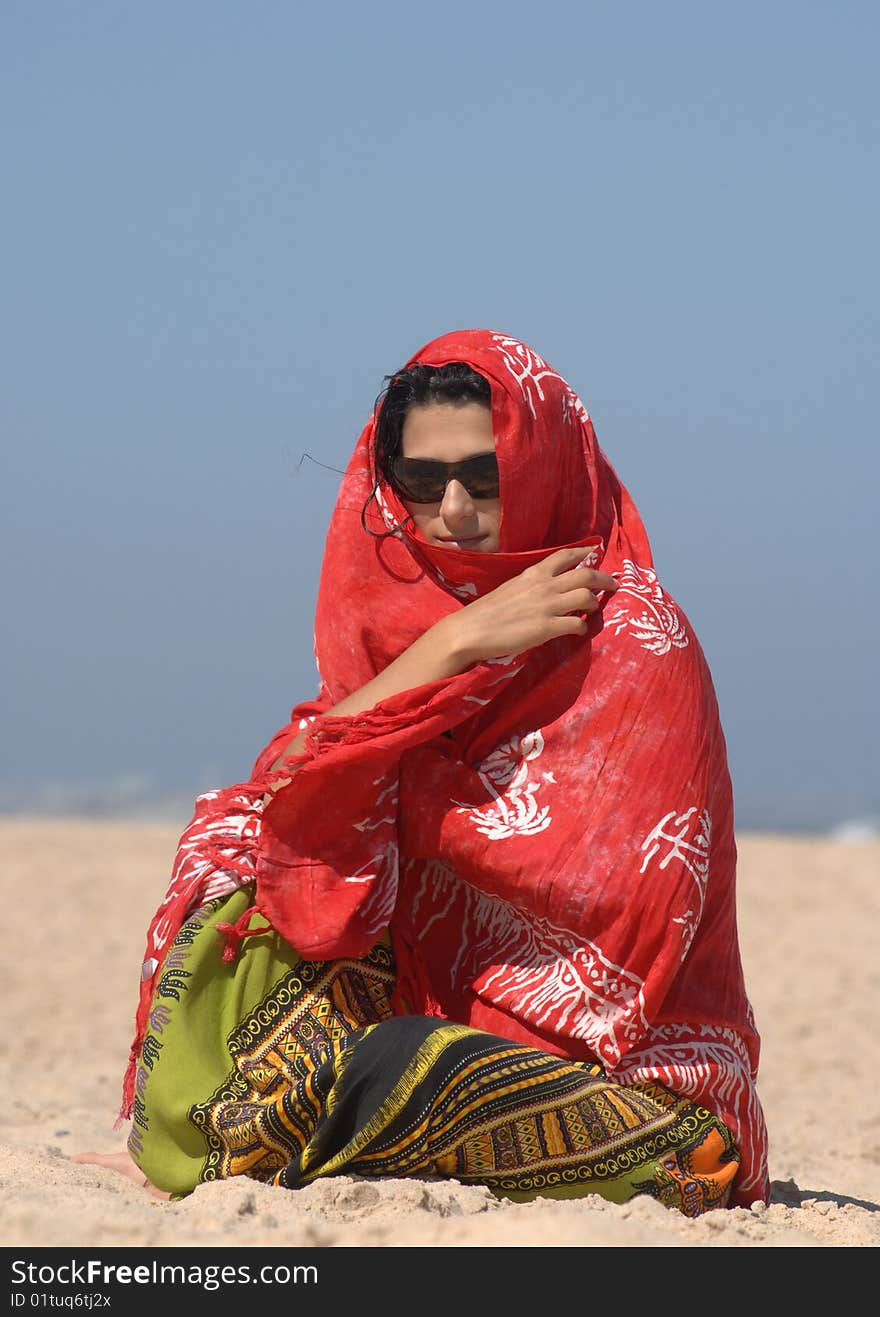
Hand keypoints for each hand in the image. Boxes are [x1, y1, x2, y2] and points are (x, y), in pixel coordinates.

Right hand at [440, 546, 617, 665]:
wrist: (471, 630)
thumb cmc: (487, 611)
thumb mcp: (512, 587)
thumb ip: (532, 585)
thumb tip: (548, 589)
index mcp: (533, 572)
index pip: (566, 555)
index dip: (585, 553)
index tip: (597, 553)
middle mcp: (544, 585)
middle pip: (586, 575)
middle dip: (605, 579)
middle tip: (613, 584)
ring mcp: (547, 606)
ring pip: (586, 598)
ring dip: (594, 604)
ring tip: (592, 609)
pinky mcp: (547, 628)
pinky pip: (577, 625)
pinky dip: (582, 628)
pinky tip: (577, 631)